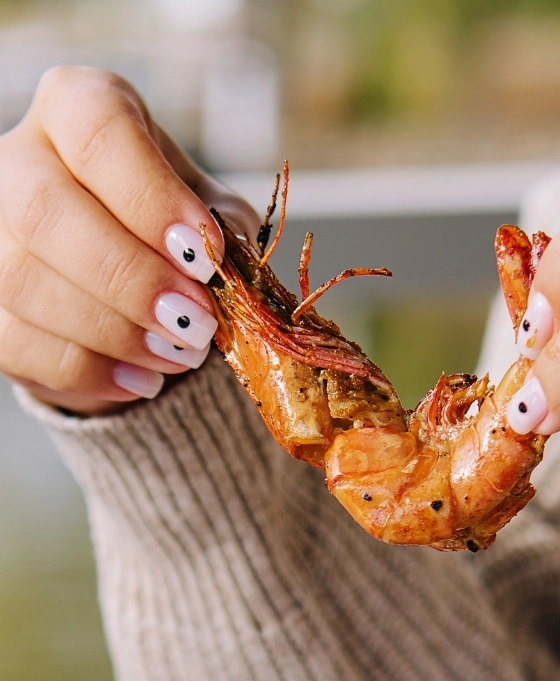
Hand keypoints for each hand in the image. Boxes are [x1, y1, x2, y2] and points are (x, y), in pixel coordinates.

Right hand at [0, 66, 260, 414]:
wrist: (135, 276)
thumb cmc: (178, 227)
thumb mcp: (215, 213)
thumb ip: (224, 228)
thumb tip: (221, 260)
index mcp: (80, 108)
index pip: (97, 128)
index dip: (150, 197)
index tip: (203, 256)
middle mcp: (18, 157)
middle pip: (44, 210)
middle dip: (131, 279)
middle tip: (198, 322)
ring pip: (24, 281)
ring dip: (114, 331)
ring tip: (181, 355)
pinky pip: (14, 342)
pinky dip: (88, 371)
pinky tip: (142, 379)